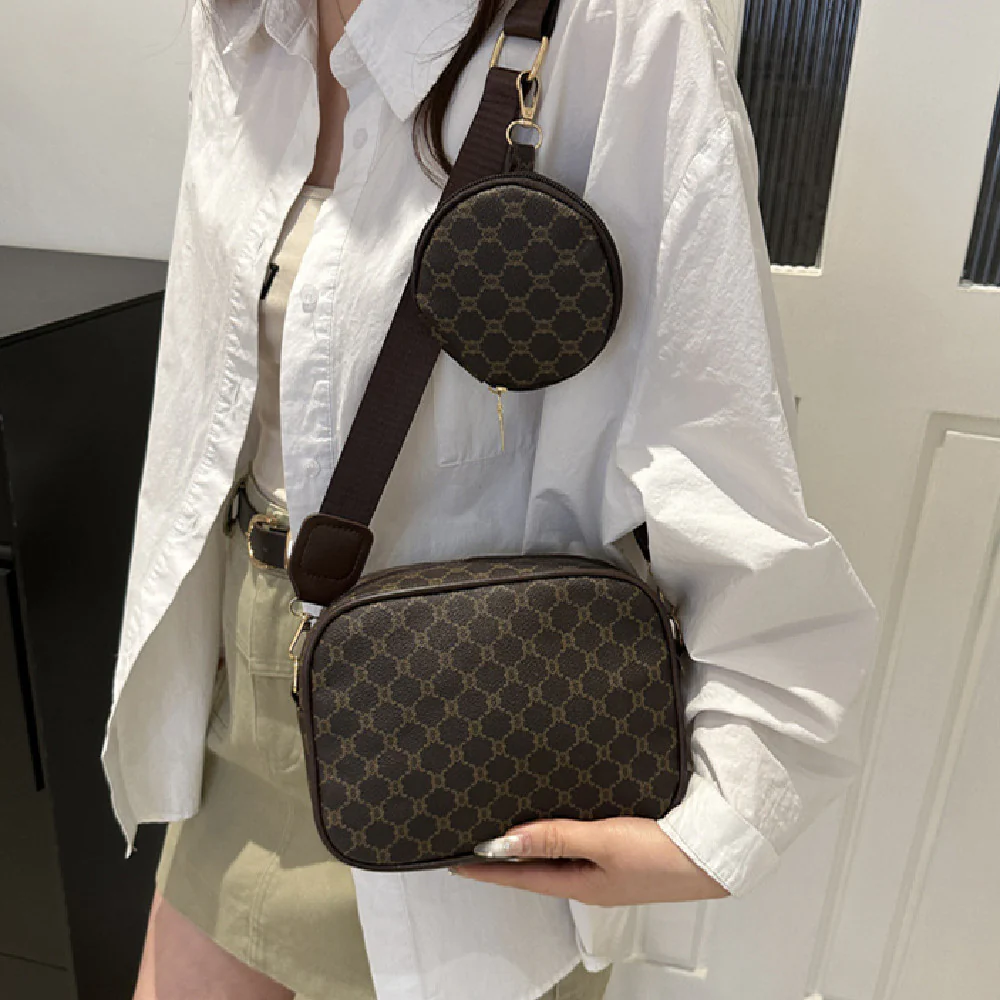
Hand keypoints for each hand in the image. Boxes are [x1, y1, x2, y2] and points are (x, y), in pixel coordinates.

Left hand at [449, 816, 730, 904]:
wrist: (714, 856)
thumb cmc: (661, 854)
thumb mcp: (602, 842)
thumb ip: (554, 837)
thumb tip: (503, 840)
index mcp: (578, 883)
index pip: (519, 876)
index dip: (486, 868)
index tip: (454, 861)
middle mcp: (587, 880)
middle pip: (534, 869)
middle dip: (504, 858)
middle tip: (473, 842)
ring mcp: (605, 871)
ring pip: (555, 857)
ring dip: (530, 847)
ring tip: (505, 832)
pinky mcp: (622, 856)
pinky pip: (577, 848)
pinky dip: (557, 838)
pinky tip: (555, 826)